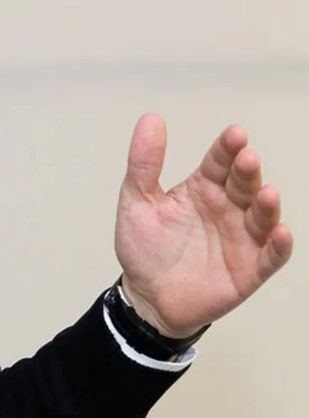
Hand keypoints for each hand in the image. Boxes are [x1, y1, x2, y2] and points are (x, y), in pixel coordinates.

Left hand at [115, 115, 292, 338]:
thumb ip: (144, 164)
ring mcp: (242, 238)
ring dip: (267, 205)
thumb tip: (149, 119)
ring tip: (266, 193)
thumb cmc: (145, 249)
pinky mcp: (250, 270)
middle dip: (246, 171)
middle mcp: (228, 208)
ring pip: (262, 216)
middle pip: (243, 184)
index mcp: (203, 189)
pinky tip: (280, 233)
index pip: (220, 162)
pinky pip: (271, 256)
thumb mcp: (137, 202)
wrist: (146, 299)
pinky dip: (279, 246)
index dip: (228, 148)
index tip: (234, 134)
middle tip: (246, 159)